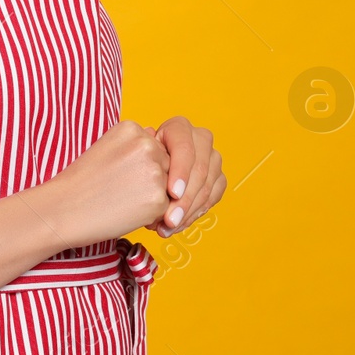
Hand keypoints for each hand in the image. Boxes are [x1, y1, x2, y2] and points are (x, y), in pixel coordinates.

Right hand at [42, 120, 171, 248]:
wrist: (64, 208)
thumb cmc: (81, 182)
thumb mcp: (105, 148)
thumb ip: (133, 143)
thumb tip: (155, 134)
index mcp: (131, 128)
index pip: (154, 148)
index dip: (137, 167)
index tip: (117, 175)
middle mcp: (146, 144)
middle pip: (166, 165)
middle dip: (149, 180)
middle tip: (120, 190)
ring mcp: (154, 170)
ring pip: (169, 186)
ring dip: (152, 196)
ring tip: (123, 200)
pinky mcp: (158, 198)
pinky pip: (166, 207)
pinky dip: (151, 214)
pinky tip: (127, 212)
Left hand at [144, 117, 224, 236]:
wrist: (145, 167)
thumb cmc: (136, 159)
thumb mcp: (137, 155)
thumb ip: (146, 161)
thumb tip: (153, 170)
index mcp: (179, 127)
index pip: (184, 148)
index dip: (180, 172)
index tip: (172, 194)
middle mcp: (200, 139)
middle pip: (199, 170)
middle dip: (184, 200)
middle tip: (169, 220)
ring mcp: (212, 158)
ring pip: (207, 187)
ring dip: (188, 211)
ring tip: (168, 227)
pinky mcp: (218, 176)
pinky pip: (213, 197)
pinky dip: (195, 213)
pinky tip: (179, 223)